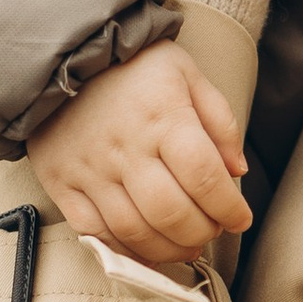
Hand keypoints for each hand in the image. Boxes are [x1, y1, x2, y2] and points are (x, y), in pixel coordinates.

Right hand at [27, 43, 248, 265]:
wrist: (63, 53)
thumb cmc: (133, 64)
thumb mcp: (186, 73)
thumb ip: (219, 121)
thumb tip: (236, 171)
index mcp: (163, 117)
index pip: (204, 177)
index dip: (229, 208)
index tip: (240, 219)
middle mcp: (126, 148)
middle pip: (171, 213)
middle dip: (202, 233)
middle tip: (213, 231)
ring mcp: (90, 169)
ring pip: (134, 230)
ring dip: (168, 249)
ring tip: (187, 244)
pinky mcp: (61, 181)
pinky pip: (93, 231)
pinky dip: (123, 249)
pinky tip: (145, 248)